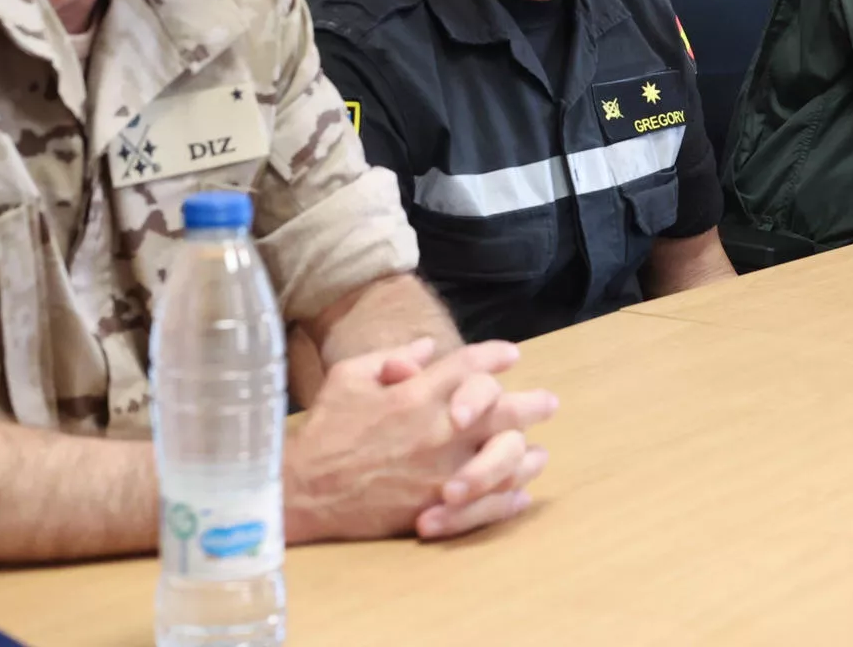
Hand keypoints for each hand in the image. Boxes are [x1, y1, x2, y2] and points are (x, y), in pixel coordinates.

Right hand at [284, 338, 557, 544]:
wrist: (304, 490)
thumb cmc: (326, 430)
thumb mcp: (349, 377)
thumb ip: (392, 357)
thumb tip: (426, 348)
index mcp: (418, 394)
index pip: (472, 365)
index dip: (496, 356)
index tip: (512, 356)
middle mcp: (439, 429)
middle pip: (505, 410)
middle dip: (532, 404)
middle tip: (548, 403)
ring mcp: (443, 470)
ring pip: (507, 458)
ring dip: (526, 453)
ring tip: (537, 452)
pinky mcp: (438, 506)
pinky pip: (490, 503)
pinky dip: (509, 497)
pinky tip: (518, 492)